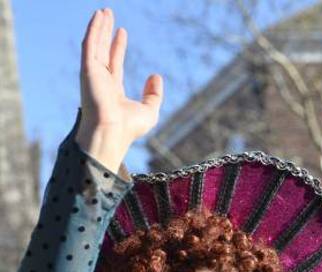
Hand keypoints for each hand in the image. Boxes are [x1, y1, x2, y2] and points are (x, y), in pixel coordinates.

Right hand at [76, 9, 163, 171]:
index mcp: (112, 89)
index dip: (118, 46)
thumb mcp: (149, 110)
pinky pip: (90, 44)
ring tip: (103, 11)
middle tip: (109, 14)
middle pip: (103, 49)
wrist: (112, 133)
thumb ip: (154, 94)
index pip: (115, 62)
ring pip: (95, 44)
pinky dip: (93, 30)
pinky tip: (98, 17)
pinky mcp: (88, 69)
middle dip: (106, 31)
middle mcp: (100, 79)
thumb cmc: (128, 128)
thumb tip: (156, 76)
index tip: (122, 32)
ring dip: (99, 27)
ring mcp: (92, 74)